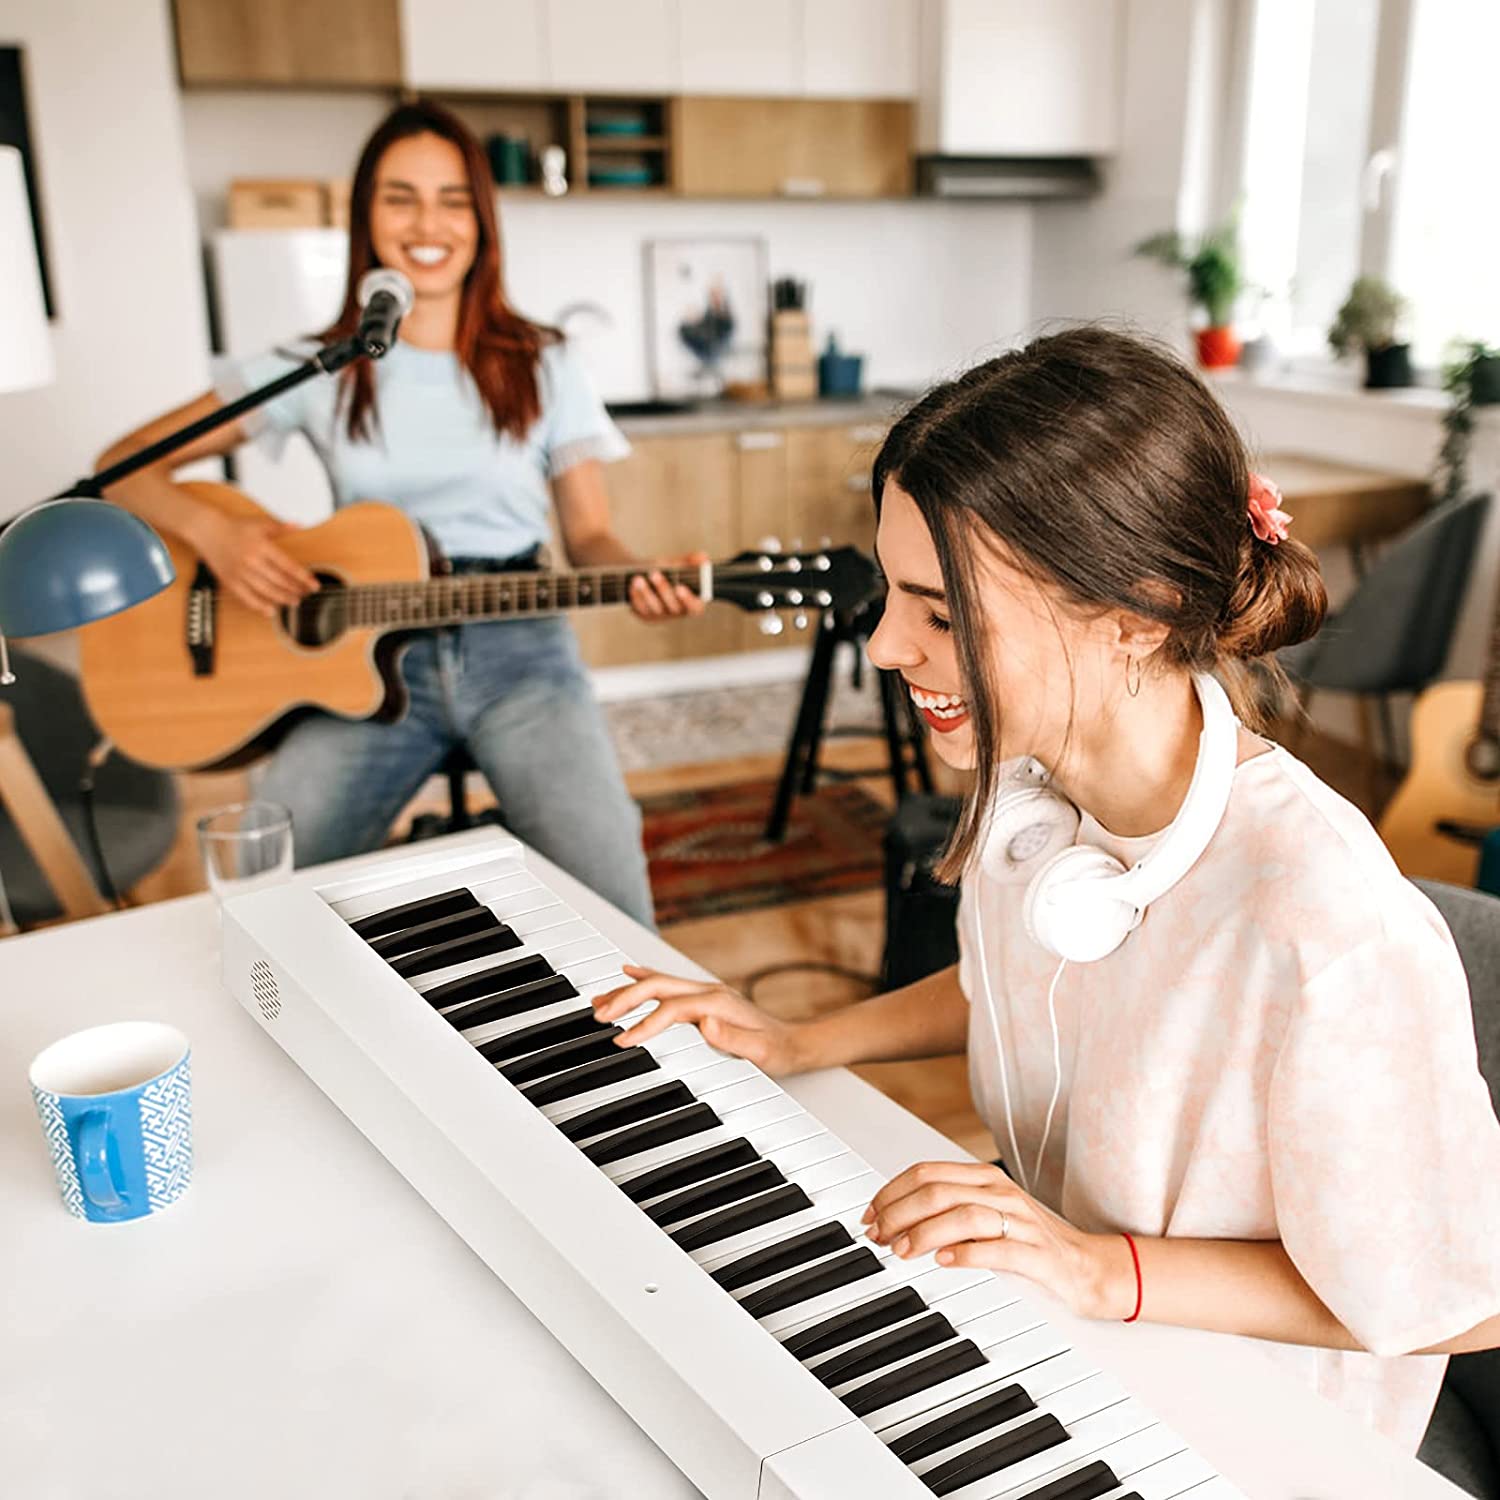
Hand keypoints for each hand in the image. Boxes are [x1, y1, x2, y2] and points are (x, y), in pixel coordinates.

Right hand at [196, 512, 318, 616]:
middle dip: (295, 590)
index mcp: (262, 546)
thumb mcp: (260, 523)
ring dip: (282, 598)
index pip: (288, 566)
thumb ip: (281, 527)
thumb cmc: (235, 527)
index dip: (303, 578)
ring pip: (265, 591)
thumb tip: (300, 525)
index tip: (314, 585)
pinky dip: (259, 606)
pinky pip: (246, 598)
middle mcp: (251, 561)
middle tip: (305, 594)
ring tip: (293, 601)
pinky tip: (271, 611)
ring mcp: (240, 572)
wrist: (207, 530)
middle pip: (279, 580)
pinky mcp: (230, 580)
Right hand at [592, 964, 812, 1074]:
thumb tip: (706, 1024)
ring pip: (659, 983)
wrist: (794, 1043)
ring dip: (628, 989)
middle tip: (599, 1014)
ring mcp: (706, 992)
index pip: (672, 1009)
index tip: (624, 1038)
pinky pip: (667, 984)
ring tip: (599, 1000)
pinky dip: (644, 978)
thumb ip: (733, 1039)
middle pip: (659, 987)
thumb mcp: (761, 1053)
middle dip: (626, 998)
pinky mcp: (703, 998)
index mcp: (719, 1004)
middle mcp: (710, 992)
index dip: (646, 1022)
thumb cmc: (778, 1051)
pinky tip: (628, 974)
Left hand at [628, 551, 707, 621]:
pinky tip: (632, 585)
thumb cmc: (667, 570)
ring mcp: (661, 616)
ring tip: (638, 579)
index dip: (688, 600)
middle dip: (663, 589)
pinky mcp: (646, 616)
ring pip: (654, 608)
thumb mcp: (679, 564)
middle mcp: (678, 612)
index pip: (695, 608)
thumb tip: (703, 558)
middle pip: (673, 607)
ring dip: (646, 593)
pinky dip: (636, 597)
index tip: (680, 587)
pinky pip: (641, 609)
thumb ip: (692, 562)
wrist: (645, 574)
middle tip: (654, 573)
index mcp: (692, 602)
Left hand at [862, 1161, 1136, 1320]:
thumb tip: (892, 1219)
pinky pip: (998, 1248)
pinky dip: (966, 1253)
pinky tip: (944, 1261)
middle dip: (898, 1212)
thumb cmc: (1031, 1243)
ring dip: (924, 1232)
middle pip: (937, 1191)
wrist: (1090, 1267)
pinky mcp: (1037, 1254)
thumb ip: (946, 1210)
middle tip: (878, 1236)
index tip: (869, 1215)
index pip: (927, 1172)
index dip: (891, 1192)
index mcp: (985, 1178)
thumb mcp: (986, 1217)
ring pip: (963, 1214)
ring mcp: (1021, 1222)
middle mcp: (1001, 1193)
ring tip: (902, 1251)